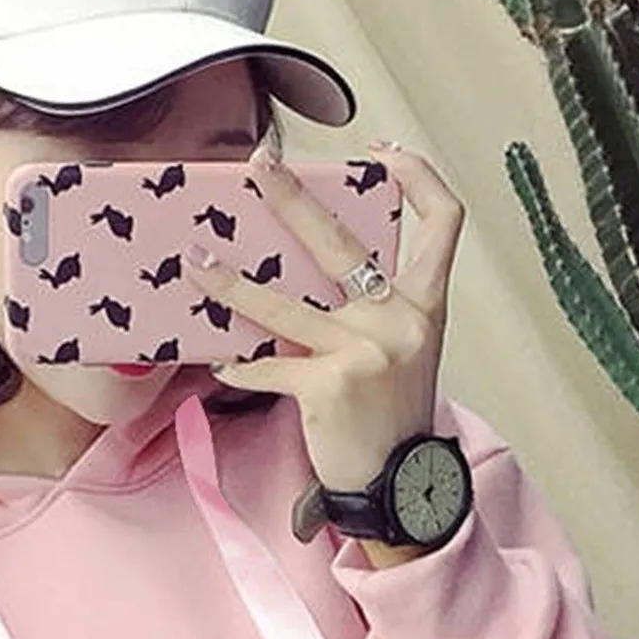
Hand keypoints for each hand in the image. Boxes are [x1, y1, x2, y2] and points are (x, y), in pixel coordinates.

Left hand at [186, 141, 465, 494]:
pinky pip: (267, 366)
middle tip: (258, 167)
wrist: (398, 487)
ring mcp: (365, 350)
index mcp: (425, 304)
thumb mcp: (401, 353)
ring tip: (194, 261)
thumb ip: (369, 311)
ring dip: (230, 282)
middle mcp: (400, 319)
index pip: (443, 219)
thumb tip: (305, 277)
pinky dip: (241, 368)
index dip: (417, 175)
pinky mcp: (329, 386)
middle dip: (293, 198)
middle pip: (340, 241)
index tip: (380, 152)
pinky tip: (223, 367)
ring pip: (282, 306)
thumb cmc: (392, 419)